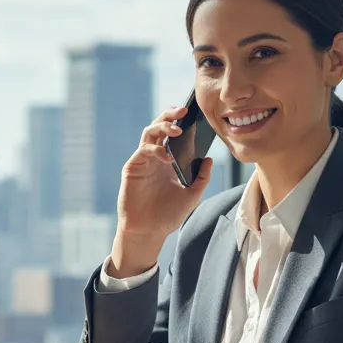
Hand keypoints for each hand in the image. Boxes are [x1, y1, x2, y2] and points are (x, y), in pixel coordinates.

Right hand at [115, 105, 213, 244]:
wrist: (148, 231)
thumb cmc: (167, 215)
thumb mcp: (192, 196)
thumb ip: (202, 178)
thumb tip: (209, 159)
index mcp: (168, 161)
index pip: (172, 134)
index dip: (180, 122)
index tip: (193, 114)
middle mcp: (155, 157)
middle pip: (159, 127)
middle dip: (169, 116)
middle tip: (183, 111)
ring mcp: (143, 161)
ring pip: (148, 133)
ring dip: (162, 127)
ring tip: (176, 130)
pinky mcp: (132, 167)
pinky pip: (142, 150)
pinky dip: (155, 150)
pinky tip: (166, 157)